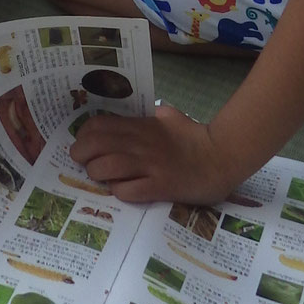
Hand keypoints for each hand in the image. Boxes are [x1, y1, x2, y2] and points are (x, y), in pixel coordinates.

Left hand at [71, 103, 236, 206]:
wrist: (221, 156)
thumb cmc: (195, 137)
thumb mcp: (171, 118)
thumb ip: (156, 115)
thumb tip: (151, 112)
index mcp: (141, 126)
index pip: (99, 125)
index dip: (84, 135)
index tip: (82, 145)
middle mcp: (141, 143)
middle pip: (97, 144)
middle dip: (82, 154)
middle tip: (82, 163)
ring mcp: (150, 165)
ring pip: (108, 166)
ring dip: (97, 173)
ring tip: (100, 178)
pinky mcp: (160, 186)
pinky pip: (129, 190)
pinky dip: (119, 191)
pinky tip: (122, 191)